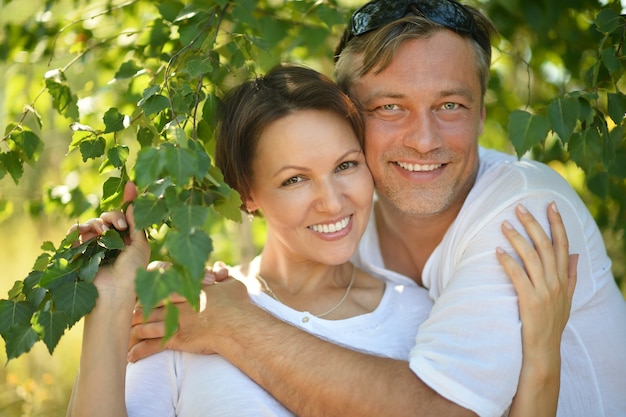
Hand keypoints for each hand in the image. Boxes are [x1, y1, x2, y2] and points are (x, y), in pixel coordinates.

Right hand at [68, 182, 149, 307]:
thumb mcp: (140, 246)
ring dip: (98, 223)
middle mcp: (112, 242)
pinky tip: (81, 230)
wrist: (113, 293)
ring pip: (93, 223)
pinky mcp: (80, 252)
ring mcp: (96, 246)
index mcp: (129, 240)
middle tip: (120, 225)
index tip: (130, 184)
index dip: (128, 200)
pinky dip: (77, 229)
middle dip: (113, 216)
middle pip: (109, 217)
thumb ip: (137, 224)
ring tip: (103, 232)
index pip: (127, 216)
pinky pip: (76, 234)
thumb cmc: (132, 272)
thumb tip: (133, 202)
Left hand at [127, 261, 235, 361]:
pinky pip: (152, 346)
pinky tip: (131, 358)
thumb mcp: (232, 284)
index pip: (160, 284)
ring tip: (123, 338)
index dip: (148, 288)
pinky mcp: (176, 339)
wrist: (238, 323)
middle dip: (134, 311)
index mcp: (186, 287)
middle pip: (146, 304)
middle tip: (123, 317)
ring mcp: (174, 321)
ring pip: (144, 325)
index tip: (140, 293)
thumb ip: (223, 275)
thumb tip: (220, 266)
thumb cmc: (238, 303)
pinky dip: (139, 352)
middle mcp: (176, 303)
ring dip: (132, 332)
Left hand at [496, 202, 576, 352]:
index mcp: (563, 278)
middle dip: (533, 223)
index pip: (562, 244)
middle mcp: (555, 281)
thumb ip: (571, 276)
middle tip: (518, 207)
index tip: (551, 205)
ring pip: (531, 257)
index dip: (557, 223)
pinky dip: (508, 261)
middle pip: (545, 245)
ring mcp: (543, 290)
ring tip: (504, 224)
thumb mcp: (567, 299)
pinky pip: (517, 275)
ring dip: (516, 238)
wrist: (544, 348)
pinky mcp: (529, 299)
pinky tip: (497, 251)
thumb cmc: (552, 322)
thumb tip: (574, 255)